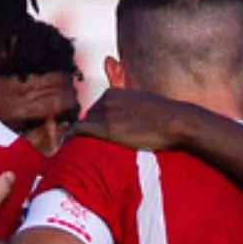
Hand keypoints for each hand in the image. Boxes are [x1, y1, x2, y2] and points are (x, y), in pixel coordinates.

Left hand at [71, 87, 192, 150]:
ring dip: (80, 137)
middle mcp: (106, 99)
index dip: (96, 125)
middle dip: (89, 131)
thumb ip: (131, 105)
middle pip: (88, 118)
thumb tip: (130, 101)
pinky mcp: (105, 127)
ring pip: (83, 125)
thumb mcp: (143, 103)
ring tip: (77, 151)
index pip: (96, 110)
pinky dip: (71, 138)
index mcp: (114, 92)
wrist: (175, 122)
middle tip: (86, 147)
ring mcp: (104, 112)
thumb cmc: (164, 118)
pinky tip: (68, 146)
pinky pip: (79, 131)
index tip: (97, 137)